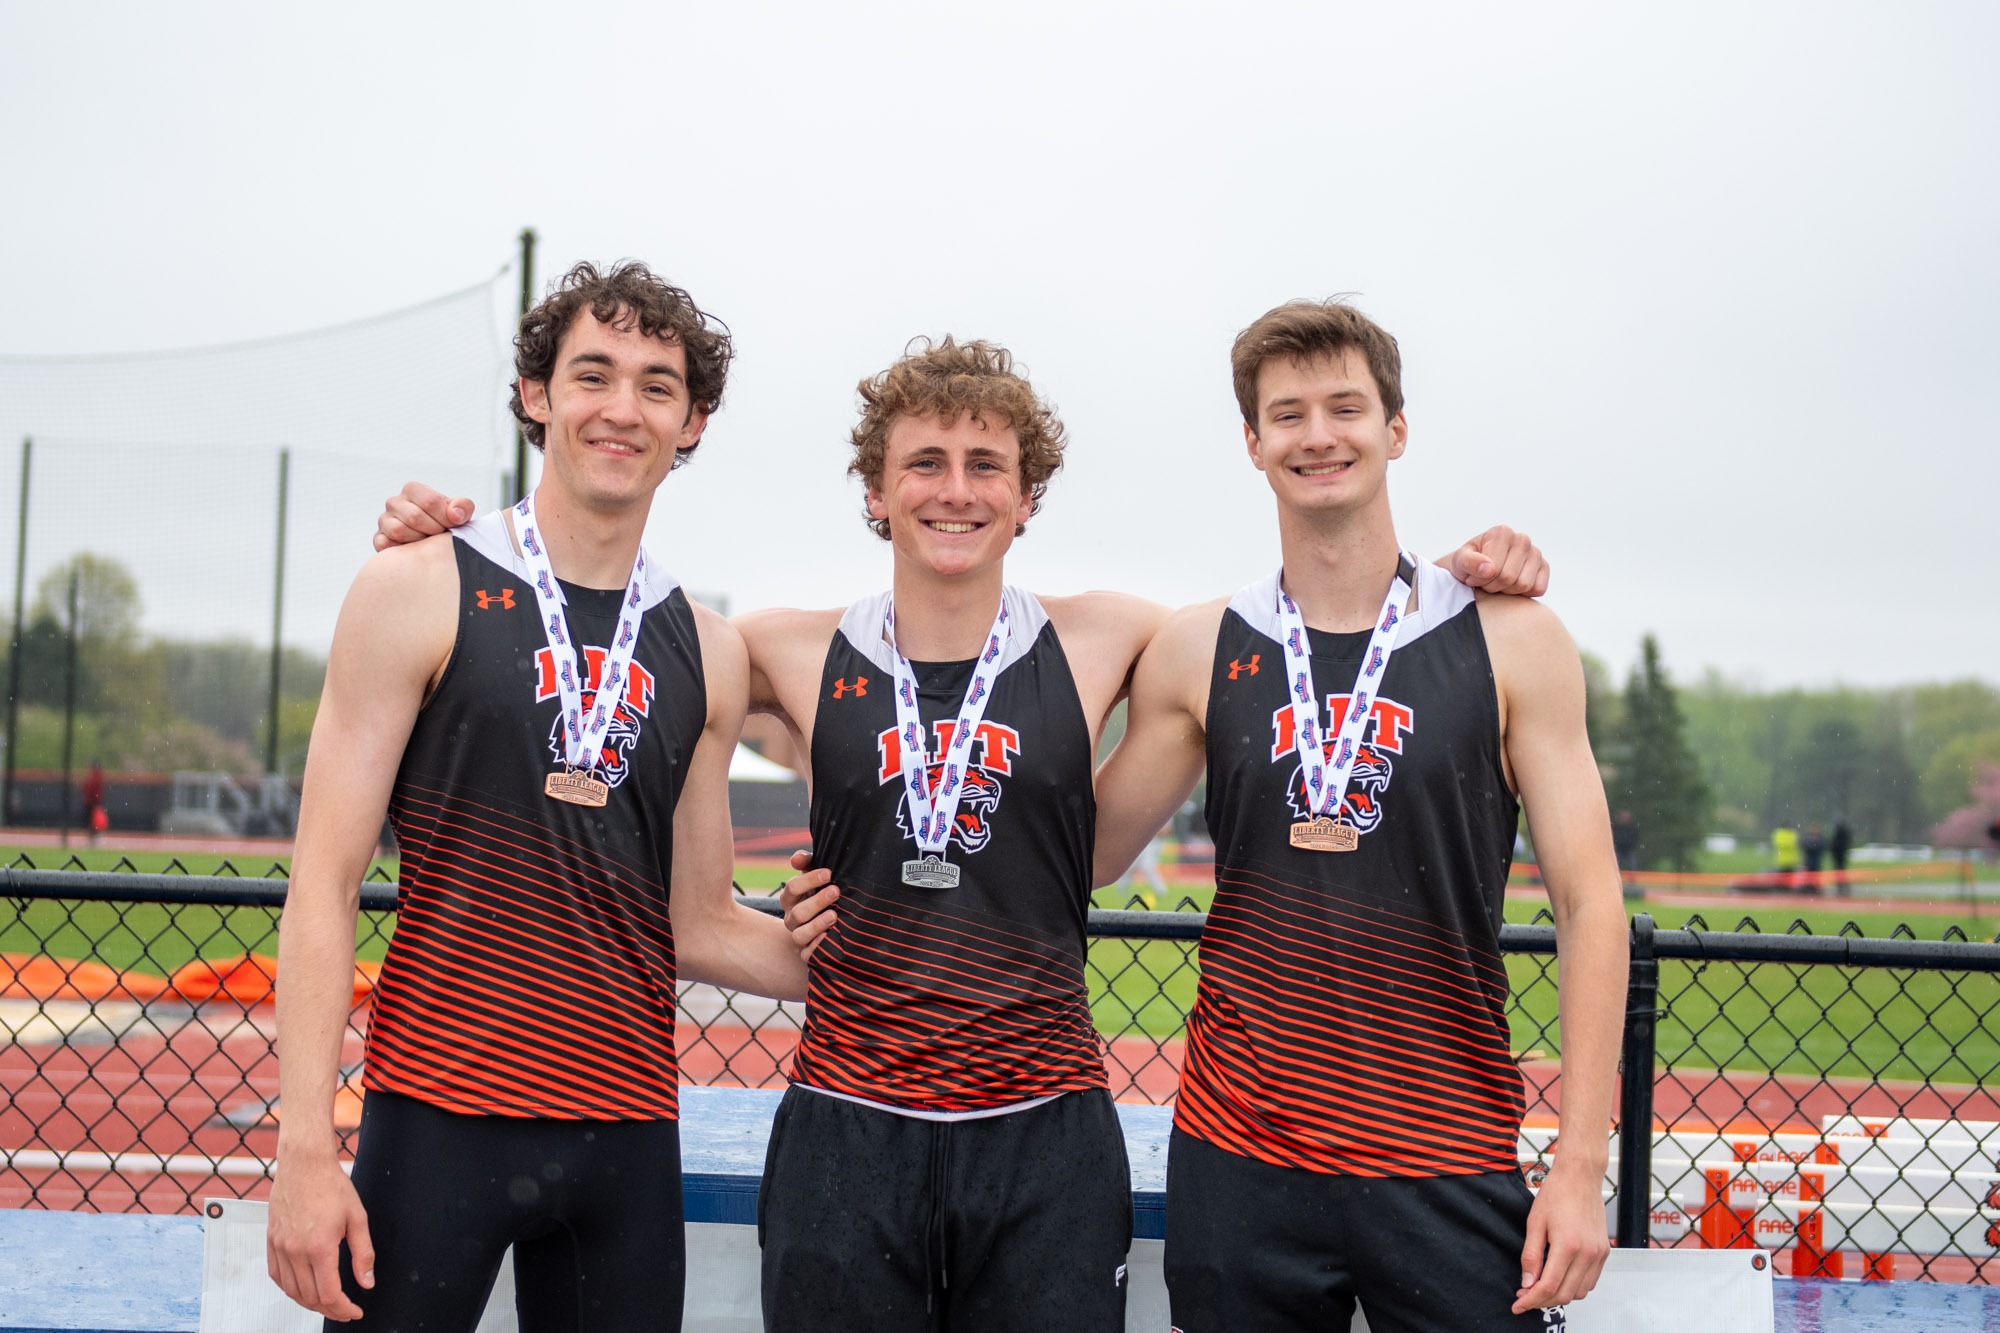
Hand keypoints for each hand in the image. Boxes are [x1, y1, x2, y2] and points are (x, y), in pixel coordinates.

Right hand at [268, 1154, 374, 1320]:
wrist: (304, 1164)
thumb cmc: (331, 1186)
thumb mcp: (357, 1218)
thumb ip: (363, 1253)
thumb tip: (366, 1282)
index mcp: (320, 1246)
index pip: (329, 1294)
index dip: (343, 1309)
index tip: (354, 1311)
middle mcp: (295, 1250)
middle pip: (309, 1297)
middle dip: (329, 1309)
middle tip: (344, 1310)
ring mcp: (280, 1247)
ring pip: (291, 1291)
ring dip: (309, 1302)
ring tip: (326, 1303)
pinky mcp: (270, 1241)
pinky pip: (276, 1276)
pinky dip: (289, 1289)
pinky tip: (302, 1288)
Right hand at [372, 482, 473, 551]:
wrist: (434, 544)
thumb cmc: (447, 524)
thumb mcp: (460, 513)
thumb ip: (463, 507)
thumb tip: (455, 515)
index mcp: (413, 490)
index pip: (429, 501)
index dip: (445, 518)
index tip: (453, 526)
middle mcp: (394, 502)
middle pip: (414, 517)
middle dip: (434, 530)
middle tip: (441, 536)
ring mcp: (384, 520)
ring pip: (398, 530)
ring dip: (419, 541)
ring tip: (429, 542)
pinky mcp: (379, 539)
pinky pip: (386, 544)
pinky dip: (403, 549)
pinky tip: (415, 549)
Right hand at [779, 848, 838, 960]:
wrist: (836, 917)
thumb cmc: (824, 890)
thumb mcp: (817, 874)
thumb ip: (807, 862)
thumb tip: (796, 859)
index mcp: (792, 898)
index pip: (792, 888)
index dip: (808, 880)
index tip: (828, 873)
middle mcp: (793, 918)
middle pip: (798, 912)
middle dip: (817, 901)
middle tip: (836, 892)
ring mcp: (800, 936)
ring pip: (799, 935)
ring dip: (816, 925)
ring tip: (834, 915)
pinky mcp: (808, 953)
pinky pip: (807, 955)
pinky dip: (816, 947)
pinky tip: (830, 936)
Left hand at [1445, 525, 1548, 597]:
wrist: (1476, 569)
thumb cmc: (1467, 564)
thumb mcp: (1459, 562)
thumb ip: (1469, 562)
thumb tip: (1490, 569)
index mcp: (1502, 533)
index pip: (1495, 569)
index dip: (1481, 580)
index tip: (1472, 577)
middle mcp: (1522, 539)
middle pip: (1510, 578)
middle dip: (1492, 586)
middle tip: (1483, 583)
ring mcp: (1535, 553)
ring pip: (1524, 585)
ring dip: (1506, 591)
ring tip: (1495, 583)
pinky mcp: (1543, 567)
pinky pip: (1538, 589)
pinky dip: (1522, 594)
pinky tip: (1510, 586)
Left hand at [1513, 1162, 1609, 1313]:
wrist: (1580, 1177)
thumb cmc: (1556, 1194)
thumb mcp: (1534, 1223)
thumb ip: (1530, 1256)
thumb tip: (1527, 1282)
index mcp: (1568, 1245)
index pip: (1549, 1286)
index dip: (1531, 1300)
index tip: (1518, 1304)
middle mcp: (1588, 1253)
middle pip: (1565, 1294)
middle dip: (1542, 1301)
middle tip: (1525, 1296)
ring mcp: (1599, 1254)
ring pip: (1580, 1292)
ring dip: (1559, 1295)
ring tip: (1540, 1288)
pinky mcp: (1604, 1252)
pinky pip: (1590, 1281)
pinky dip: (1574, 1286)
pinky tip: (1559, 1278)